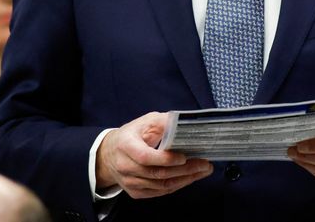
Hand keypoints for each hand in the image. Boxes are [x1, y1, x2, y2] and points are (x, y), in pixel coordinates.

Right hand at [95, 112, 212, 198]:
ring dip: (185, 179)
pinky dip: (177, 185)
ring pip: (161, 186)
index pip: (145, 157)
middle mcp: (125, 167)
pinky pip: (159, 192)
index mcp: (126, 145)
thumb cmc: (132, 135)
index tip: (184, 156)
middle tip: (204, 163)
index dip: (165, 159)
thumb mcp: (145, 122)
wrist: (110, 154)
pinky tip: (190, 178)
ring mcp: (130, 182)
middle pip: (157, 174)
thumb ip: (163, 121)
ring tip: (203, 170)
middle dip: (184, 170)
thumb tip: (185, 123)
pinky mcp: (135, 192)